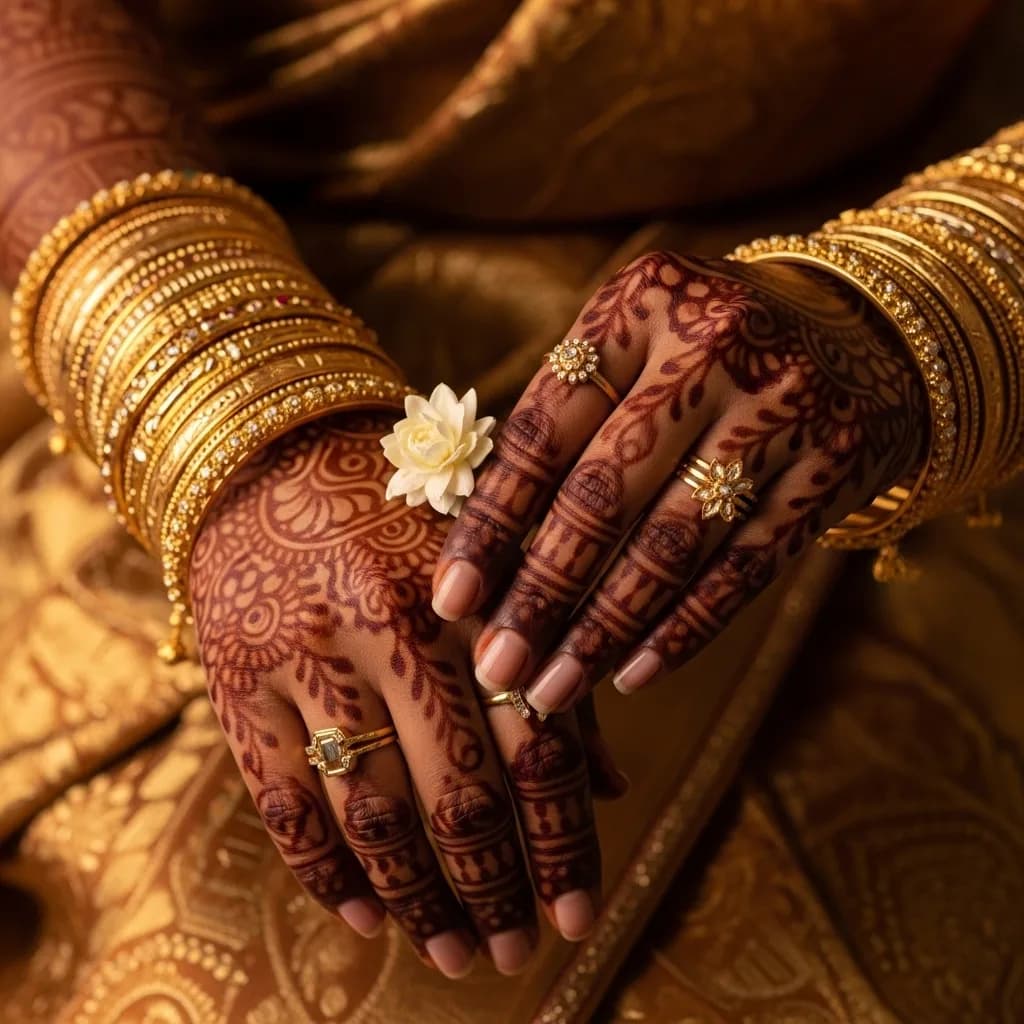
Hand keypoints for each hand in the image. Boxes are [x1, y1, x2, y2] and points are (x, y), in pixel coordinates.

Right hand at [189, 415, 603, 977]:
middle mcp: (392, 625)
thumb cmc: (399, 509)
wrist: (268, 454)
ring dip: (416, 898)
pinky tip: (364, 915)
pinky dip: (323, 870)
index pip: (535, 742)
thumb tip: (610, 787)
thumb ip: (549, 665)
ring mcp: (307, 653)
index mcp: (474, 593)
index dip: (561, 841)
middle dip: (492, 888)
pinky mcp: (236, 676)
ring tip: (451, 953)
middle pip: (456, 791)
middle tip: (513, 952)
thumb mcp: (490, 561)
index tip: (576, 917)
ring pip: (371, 810)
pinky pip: (279, 797)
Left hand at [432, 252, 925, 711]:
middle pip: (605, 494)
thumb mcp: (636, 345)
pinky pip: (745, 566)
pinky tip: (633, 674)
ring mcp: (782, 406)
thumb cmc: (706, 348)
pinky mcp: (833, 465)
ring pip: (673, 544)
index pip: (545, 431)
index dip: (493, 523)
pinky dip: (684, 629)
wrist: (860, 328)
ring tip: (552, 690)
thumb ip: (568, 421)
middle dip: (541, 594)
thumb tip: (484, 550)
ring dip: (604, 630)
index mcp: (639, 302)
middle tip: (497, 668)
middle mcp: (714, 345)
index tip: (452, 599)